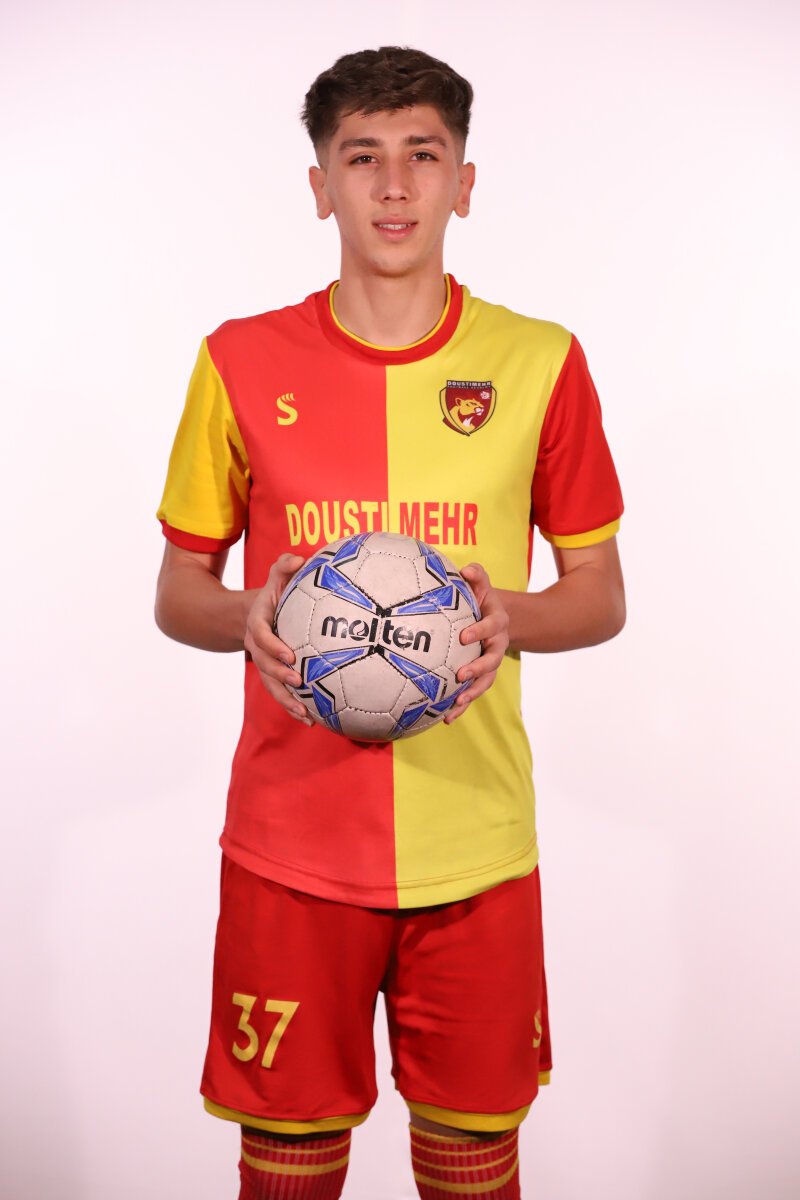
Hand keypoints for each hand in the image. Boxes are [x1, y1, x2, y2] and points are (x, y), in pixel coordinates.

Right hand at [244, 554, 313, 724]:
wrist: (257, 614)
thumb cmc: (275, 593)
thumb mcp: (276, 576)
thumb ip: (284, 565)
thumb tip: (298, 559)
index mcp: (258, 622)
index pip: (261, 635)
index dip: (273, 646)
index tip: (289, 654)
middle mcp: (257, 646)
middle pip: (264, 665)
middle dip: (280, 675)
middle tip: (299, 681)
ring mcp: (264, 663)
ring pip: (271, 685)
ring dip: (287, 700)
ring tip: (304, 714)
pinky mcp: (273, 675)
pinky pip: (281, 693)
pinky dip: (293, 707)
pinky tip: (311, 721)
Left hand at [444, 563, 509, 723]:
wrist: (490, 617)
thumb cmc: (479, 598)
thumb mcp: (480, 583)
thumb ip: (476, 575)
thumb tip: (466, 569)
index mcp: (498, 622)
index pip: (493, 626)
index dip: (480, 631)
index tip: (464, 636)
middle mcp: (498, 644)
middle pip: (493, 659)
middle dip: (478, 668)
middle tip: (460, 674)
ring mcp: (490, 662)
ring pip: (486, 681)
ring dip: (472, 692)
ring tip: (457, 702)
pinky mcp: (480, 676)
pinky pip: (473, 692)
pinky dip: (462, 706)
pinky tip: (446, 718)